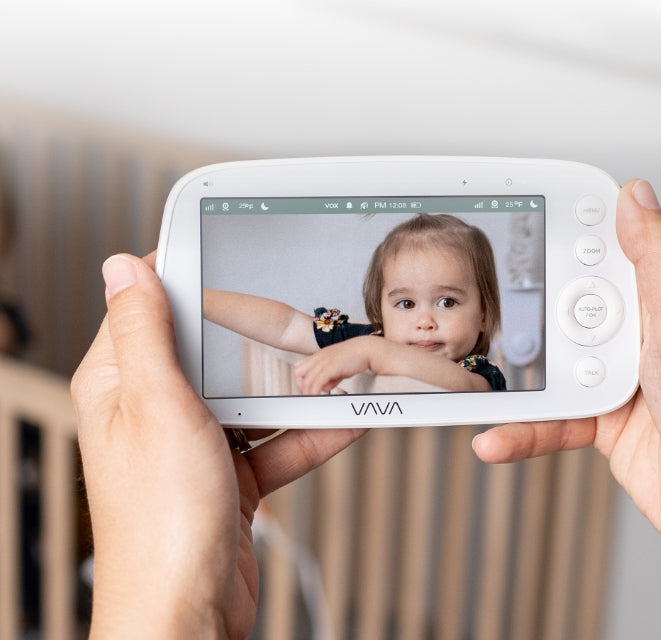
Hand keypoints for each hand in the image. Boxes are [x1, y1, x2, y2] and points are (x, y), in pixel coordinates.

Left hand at [72, 253, 363, 639]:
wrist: (187, 619)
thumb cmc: (159, 525)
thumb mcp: (157, 405)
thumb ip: (145, 332)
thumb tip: (123, 266)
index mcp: (120, 383)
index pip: (151, 306)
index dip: (189, 275)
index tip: (229, 250)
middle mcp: (154, 409)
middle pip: (211, 348)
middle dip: (256, 334)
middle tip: (297, 314)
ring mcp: (193, 444)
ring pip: (249, 393)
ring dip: (293, 385)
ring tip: (335, 364)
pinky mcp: (228, 476)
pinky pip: (275, 439)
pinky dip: (311, 430)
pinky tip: (347, 415)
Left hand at [294, 338, 373, 394]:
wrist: (367, 349)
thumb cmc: (355, 356)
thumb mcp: (339, 367)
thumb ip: (331, 377)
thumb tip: (324, 388)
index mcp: (319, 355)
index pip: (300, 368)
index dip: (302, 381)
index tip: (309, 390)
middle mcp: (319, 357)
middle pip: (298, 373)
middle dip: (302, 386)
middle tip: (311, 395)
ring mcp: (324, 362)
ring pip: (307, 380)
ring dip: (309, 393)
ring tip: (315, 400)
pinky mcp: (330, 367)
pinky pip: (317, 383)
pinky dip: (315, 392)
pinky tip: (320, 396)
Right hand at [473, 179, 660, 603]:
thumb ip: (660, 260)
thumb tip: (635, 195)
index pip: (614, 240)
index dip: (570, 227)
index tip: (524, 214)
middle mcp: (646, 327)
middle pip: (569, 297)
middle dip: (529, 307)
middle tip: (498, 313)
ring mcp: (622, 373)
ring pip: (553, 360)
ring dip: (518, 376)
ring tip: (487, 384)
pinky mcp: (604, 418)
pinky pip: (552, 416)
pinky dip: (524, 427)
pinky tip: (500, 433)